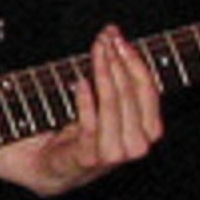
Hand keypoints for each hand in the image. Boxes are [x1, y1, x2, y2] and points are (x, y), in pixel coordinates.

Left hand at [29, 25, 162, 194]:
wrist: (49, 165)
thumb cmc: (80, 128)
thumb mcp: (106, 101)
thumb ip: (116, 73)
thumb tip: (114, 34)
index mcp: (147, 131)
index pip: (150, 92)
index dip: (136, 63)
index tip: (119, 39)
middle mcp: (135, 146)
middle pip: (133, 97)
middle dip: (119, 64)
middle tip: (105, 41)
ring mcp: (112, 156)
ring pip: (114, 109)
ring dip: (104, 77)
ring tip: (95, 54)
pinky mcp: (86, 160)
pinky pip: (90, 126)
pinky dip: (86, 102)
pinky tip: (80, 82)